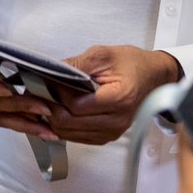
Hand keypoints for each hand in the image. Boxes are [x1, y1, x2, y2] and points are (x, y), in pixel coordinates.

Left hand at [49, 44, 182, 144]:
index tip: (48, 81)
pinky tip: (58, 111)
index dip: (58, 94)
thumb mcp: (104, 54)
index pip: (77, 105)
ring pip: (69, 133)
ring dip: (53, 118)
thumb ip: (77, 64)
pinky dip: (63, 126)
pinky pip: (76, 138)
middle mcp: (117, 121)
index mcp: (119, 98)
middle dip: (51, 107)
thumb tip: (50, 71)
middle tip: (40, 92)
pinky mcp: (107, 137)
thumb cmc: (132, 64)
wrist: (152, 78)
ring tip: (47, 100)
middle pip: (70, 123)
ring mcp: (112, 132)